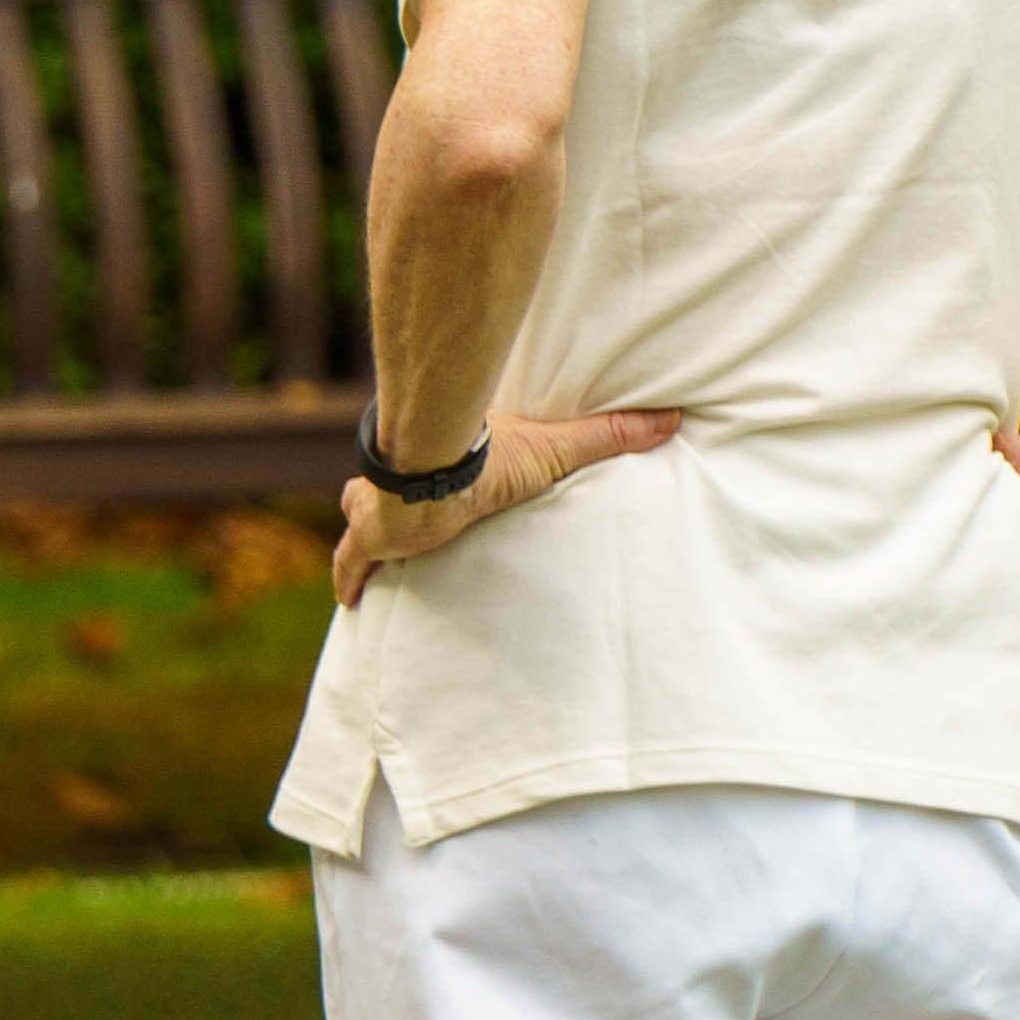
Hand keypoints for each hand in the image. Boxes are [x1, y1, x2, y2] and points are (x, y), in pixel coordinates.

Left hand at [330, 408, 683, 606]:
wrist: (438, 469)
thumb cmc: (493, 456)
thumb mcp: (557, 448)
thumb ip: (608, 438)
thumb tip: (669, 420)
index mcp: (450, 459)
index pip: (440, 458)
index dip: (439, 463)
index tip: (444, 476)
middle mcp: (408, 482)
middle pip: (393, 481)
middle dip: (392, 494)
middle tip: (399, 517)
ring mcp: (381, 508)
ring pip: (359, 510)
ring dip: (366, 525)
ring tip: (374, 552)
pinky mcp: (367, 536)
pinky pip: (351, 560)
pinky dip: (350, 577)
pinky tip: (351, 599)